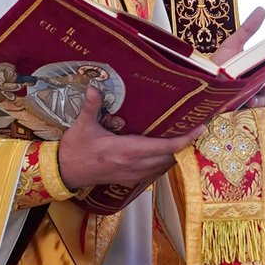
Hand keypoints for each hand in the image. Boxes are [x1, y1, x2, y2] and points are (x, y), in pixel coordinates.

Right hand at [58, 87, 203, 190]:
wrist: (65, 172)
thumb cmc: (75, 149)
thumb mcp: (82, 125)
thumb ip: (91, 105)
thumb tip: (94, 85)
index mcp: (127, 151)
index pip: (166, 147)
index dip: (185, 138)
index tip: (199, 128)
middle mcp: (135, 165)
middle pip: (170, 157)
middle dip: (184, 143)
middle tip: (194, 126)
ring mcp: (133, 175)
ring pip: (164, 166)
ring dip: (174, 153)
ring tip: (182, 136)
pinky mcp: (129, 180)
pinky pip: (155, 171)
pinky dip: (163, 161)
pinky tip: (162, 150)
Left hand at [211, 7, 264, 112]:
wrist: (200, 85)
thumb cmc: (216, 65)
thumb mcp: (232, 46)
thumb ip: (248, 30)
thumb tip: (262, 9)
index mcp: (257, 67)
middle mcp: (259, 81)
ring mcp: (255, 96)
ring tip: (257, 93)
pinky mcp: (250, 109)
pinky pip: (264, 108)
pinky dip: (260, 105)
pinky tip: (250, 102)